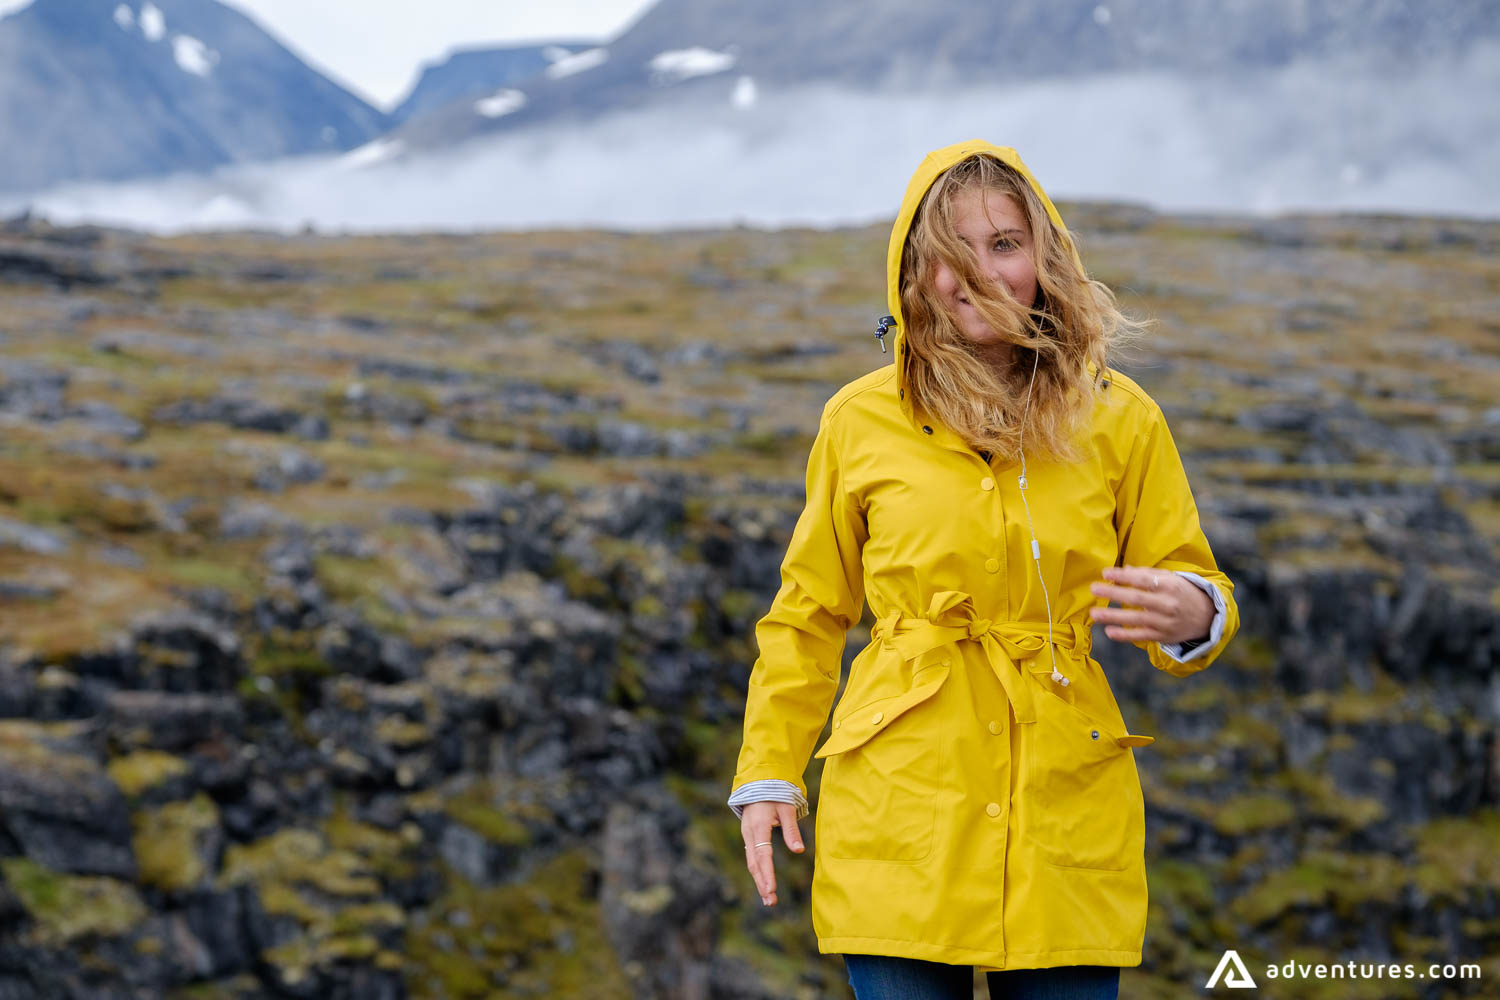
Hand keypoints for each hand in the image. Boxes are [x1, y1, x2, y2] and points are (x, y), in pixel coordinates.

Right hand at [741, 800, 803, 906]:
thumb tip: (799, 851)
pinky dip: (758, 872)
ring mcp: (747, 836)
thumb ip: (792, 830)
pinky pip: (752, 858)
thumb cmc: (775, 794)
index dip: (767, 873)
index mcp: (758, 826)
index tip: (772, 889)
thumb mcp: (786, 808)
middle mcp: (749, 833)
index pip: (762, 855)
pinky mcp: (749, 837)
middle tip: (771, 902)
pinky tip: (764, 884)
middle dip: (762, 883)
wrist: (758, 783)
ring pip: (751, 863)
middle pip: (754, 864)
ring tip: (769, 899)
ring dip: (759, 881)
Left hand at [1089, 565, 1214, 645]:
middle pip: (1137, 598)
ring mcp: (1165, 622)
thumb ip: (1147, 574)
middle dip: (1113, 594)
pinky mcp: (1162, 636)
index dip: (1123, 576)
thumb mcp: (1170, 578)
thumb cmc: (1182, 593)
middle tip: (1093, 589)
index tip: (1105, 573)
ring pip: (1136, 619)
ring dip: (1113, 616)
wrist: (1207, 616)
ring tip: (1094, 614)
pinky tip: (1109, 631)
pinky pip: (1140, 636)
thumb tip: (1124, 570)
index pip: (1143, 579)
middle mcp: (1168, 604)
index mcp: (1170, 585)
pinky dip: (1124, 635)